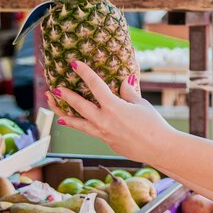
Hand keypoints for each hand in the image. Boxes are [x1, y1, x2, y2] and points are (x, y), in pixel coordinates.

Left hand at [46, 60, 172, 161]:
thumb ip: (128, 92)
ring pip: (78, 123)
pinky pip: (88, 130)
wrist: (158, 148)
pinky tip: (72, 122)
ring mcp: (103, 133)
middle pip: (79, 106)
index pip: (95, 86)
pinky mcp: (106, 141)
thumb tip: (123, 82)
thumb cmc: (153, 124)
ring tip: (54, 109)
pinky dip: (78, 125)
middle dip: (66, 96)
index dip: (84, 73)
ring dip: (64, 114)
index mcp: (113, 107)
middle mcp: (104, 120)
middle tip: (55, 89)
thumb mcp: (141, 104)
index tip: (74, 64)